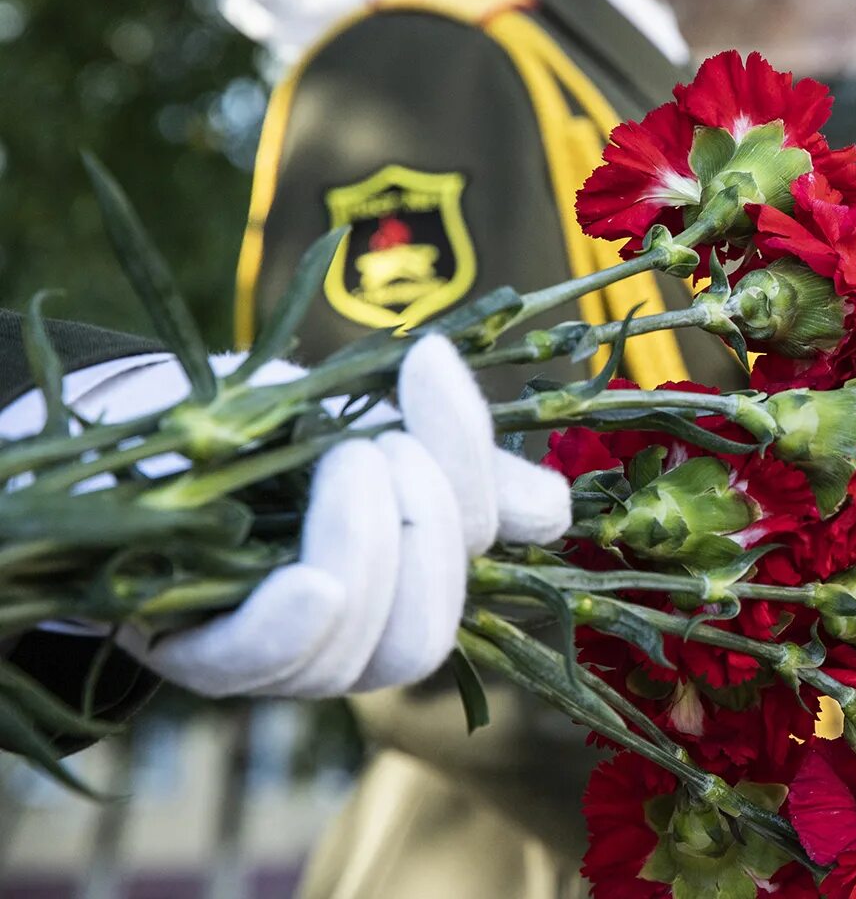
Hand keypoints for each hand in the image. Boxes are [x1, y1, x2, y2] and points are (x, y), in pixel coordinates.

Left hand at [113, 336, 569, 697]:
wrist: (135, 419)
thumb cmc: (261, 425)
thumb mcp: (366, 421)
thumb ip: (458, 464)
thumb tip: (550, 513)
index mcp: (411, 573)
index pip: (479, 546)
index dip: (471, 462)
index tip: (429, 362)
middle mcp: (353, 635)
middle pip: (428, 631)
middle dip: (429, 529)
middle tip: (382, 445)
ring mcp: (278, 659)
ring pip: (366, 654)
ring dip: (368, 550)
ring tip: (340, 462)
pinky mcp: (194, 656)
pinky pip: (265, 664)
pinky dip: (299, 623)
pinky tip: (312, 583)